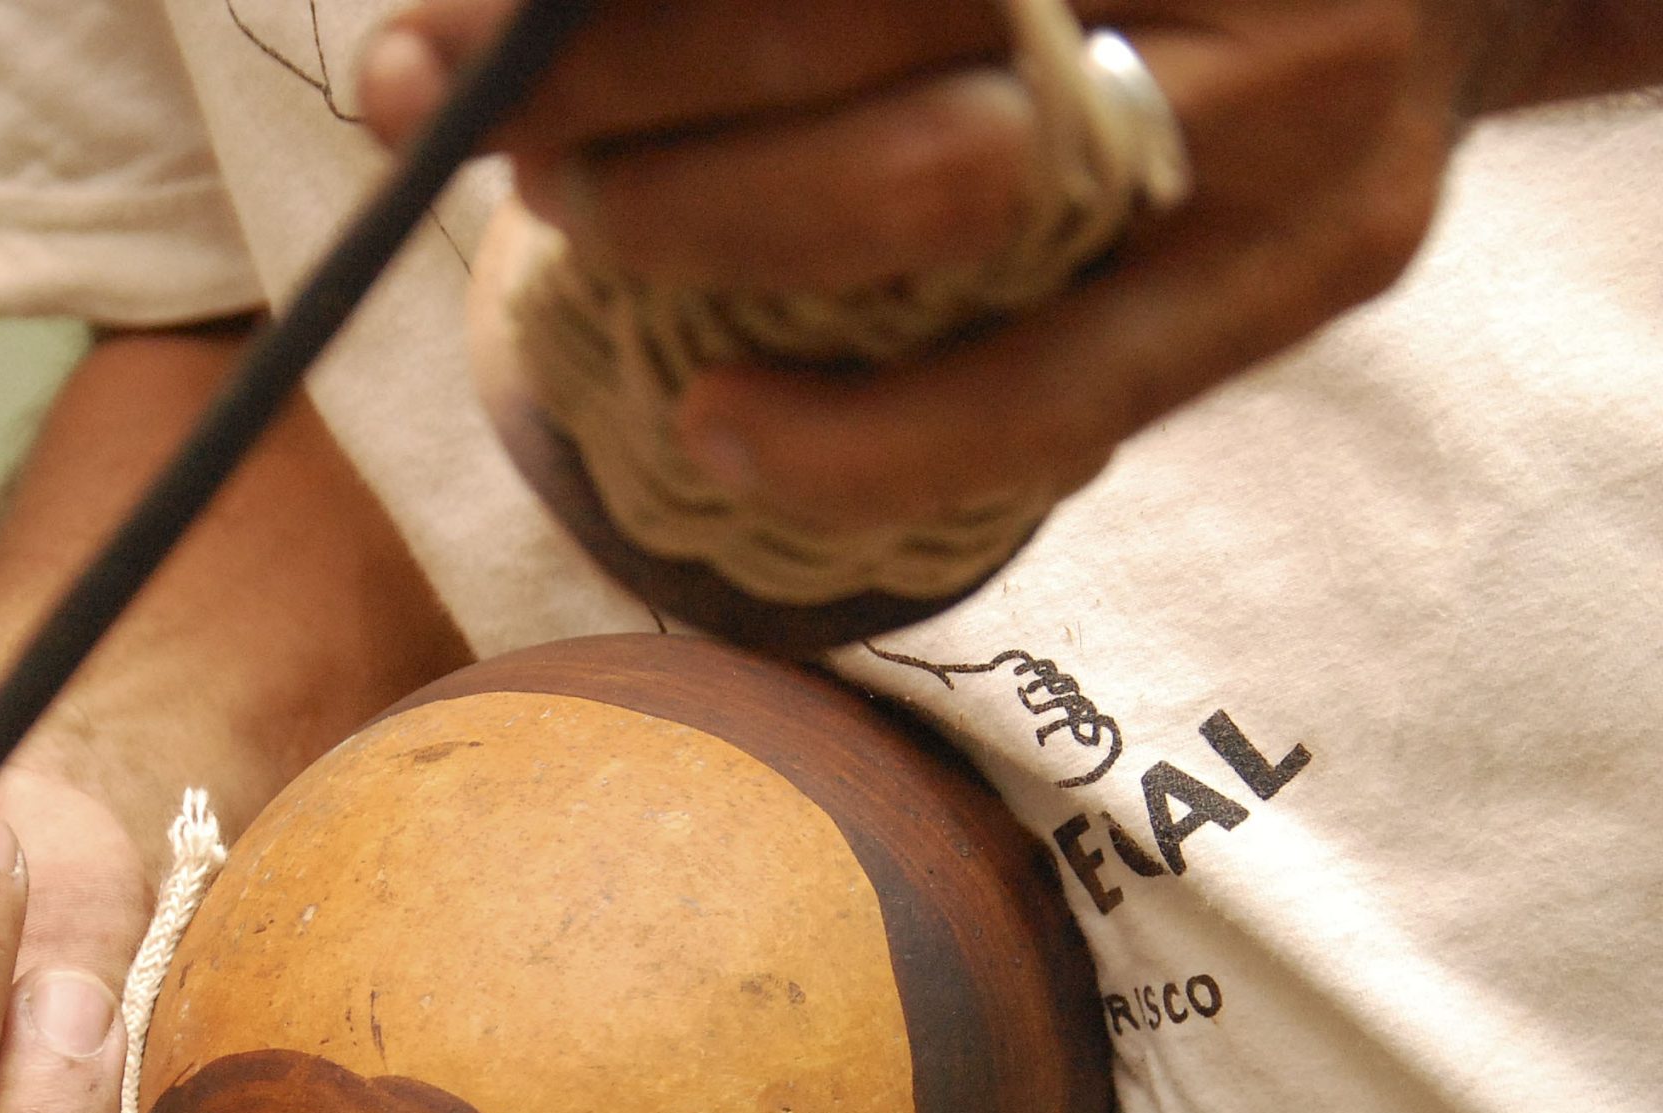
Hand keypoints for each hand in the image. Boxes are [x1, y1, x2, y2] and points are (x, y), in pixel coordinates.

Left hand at [361, 0, 1576, 530]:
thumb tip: (534, 17)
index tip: (441, 37)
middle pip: (846, 22)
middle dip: (608, 84)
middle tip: (455, 113)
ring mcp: (1276, 125)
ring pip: (937, 200)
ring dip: (706, 230)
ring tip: (573, 225)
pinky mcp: (1300, 283)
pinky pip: (1051, 401)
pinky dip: (864, 441)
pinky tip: (721, 440)